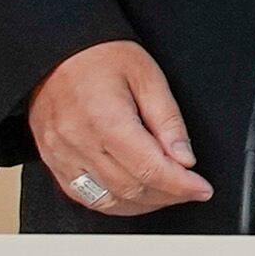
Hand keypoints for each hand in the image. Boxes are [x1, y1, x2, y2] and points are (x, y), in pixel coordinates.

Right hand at [28, 40, 213, 216]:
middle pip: (131, 188)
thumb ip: (168, 120)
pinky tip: (134, 194)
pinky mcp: (52, 160)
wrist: (54, 51)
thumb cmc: (100, 57)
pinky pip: (83, 196)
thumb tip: (184, 158)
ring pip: (107, 200)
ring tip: (167, 192)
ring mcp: (60, 154)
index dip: (181, 185)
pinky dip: (114, 202)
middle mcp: (78, 141)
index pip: (149, 169)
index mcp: (105, 119)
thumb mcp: (148, 76)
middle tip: (191, 189)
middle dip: (169, 195)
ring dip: (143, 203)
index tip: (202, 189)